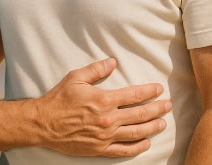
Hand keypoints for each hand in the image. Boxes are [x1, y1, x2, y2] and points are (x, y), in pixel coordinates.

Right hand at [34, 58, 170, 156]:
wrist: (43, 123)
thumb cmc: (59, 99)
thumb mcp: (76, 78)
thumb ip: (96, 70)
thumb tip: (113, 61)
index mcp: (104, 100)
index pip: (134, 95)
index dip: (149, 91)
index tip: (159, 89)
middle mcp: (108, 119)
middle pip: (140, 114)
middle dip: (157, 109)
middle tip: (168, 106)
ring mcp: (105, 136)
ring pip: (136, 133)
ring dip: (152, 127)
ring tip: (162, 123)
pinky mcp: (100, 149)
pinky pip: (124, 150)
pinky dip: (137, 147)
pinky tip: (146, 142)